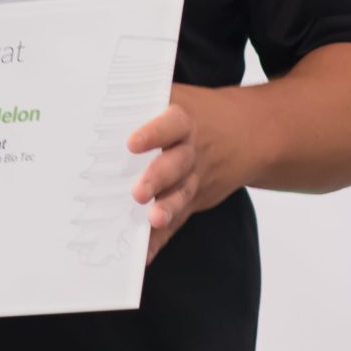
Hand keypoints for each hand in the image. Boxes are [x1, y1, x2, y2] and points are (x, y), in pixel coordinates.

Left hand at [127, 84, 254, 260]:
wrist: (251, 133)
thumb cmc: (199, 112)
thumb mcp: (179, 96)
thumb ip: (147, 99)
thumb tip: (100, 95)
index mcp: (184, 121)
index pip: (170, 125)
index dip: (153, 134)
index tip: (132, 143)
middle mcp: (192, 151)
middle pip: (176, 165)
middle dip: (157, 179)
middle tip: (138, 193)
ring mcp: (196, 178)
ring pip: (181, 195)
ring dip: (166, 211)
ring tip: (152, 221)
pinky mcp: (196, 200)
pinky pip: (179, 220)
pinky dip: (162, 239)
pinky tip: (145, 255)